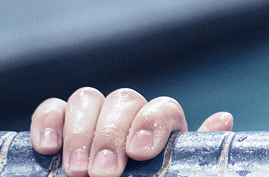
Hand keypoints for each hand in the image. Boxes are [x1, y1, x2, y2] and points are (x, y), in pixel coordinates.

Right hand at [30, 87, 232, 176]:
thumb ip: (192, 156)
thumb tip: (222, 119)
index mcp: (164, 132)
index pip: (162, 108)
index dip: (151, 123)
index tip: (139, 153)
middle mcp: (131, 119)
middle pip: (124, 100)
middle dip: (111, 135)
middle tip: (102, 173)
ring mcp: (94, 121)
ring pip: (88, 98)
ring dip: (81, 132)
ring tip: (76, 171)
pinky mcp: (59, 130)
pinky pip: (52, 109)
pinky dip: (47, 122)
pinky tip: (46, 148)